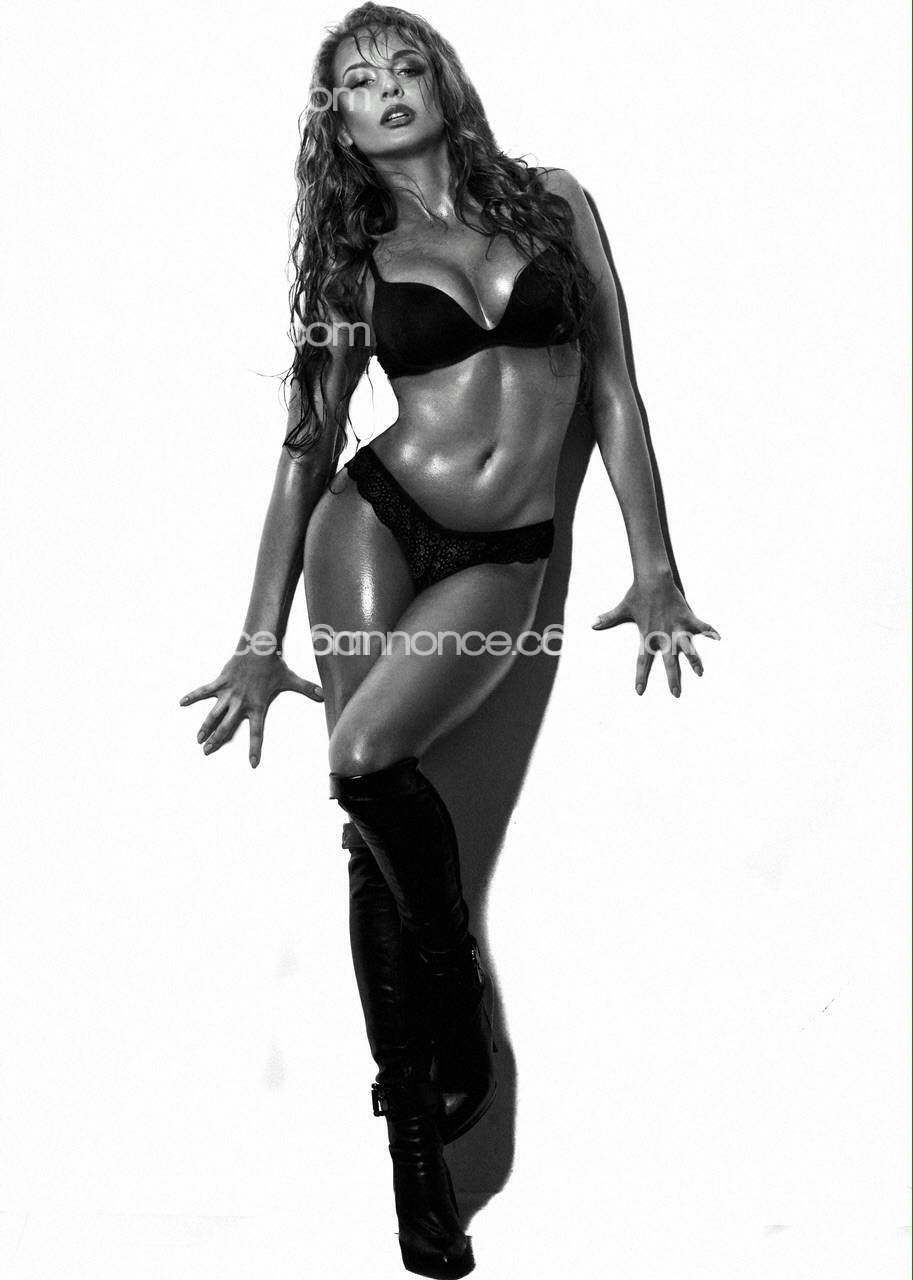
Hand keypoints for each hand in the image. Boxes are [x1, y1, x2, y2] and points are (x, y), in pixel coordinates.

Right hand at [179, 650, 323, 766]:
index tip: (253, 763)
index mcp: (257, 706)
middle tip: (207, 753)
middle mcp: (241, 703)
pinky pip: (204, 691)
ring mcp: (229, 693)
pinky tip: (181, 703)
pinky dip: (193, 696)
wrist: (259, 647)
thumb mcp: (292, 679)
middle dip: (217, 740)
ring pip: (214, 713)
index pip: (257, 733)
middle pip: (227, 726)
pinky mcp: (221, 682)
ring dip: (205, 726)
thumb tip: (323, 695)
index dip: (255, 748)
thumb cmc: (274, 665)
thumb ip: (307, 689)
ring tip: (197, 739)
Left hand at [592, 576, 719, 697]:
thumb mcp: (622, 609)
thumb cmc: (637, 594)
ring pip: (687, 648)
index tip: (639, 691)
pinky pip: (701, 626)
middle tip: (676, 695)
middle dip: (672, 679)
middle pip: (668, 662)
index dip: (640, 677)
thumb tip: (592, 624)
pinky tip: (719, 637)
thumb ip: (608, 619)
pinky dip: (710, 630)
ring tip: (700, 673)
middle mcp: (663, 635)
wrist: (653, 578)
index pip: (642, 661)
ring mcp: (676, 626)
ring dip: (694, 660)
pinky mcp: (687, 617)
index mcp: (647, 636)